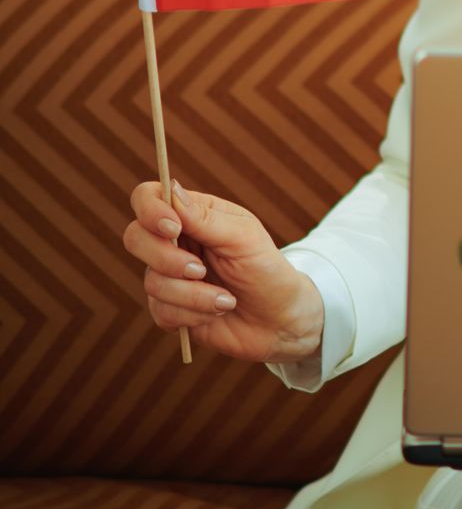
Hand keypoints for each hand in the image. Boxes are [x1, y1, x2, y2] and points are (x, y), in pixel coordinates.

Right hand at [123, 179, 323, 365]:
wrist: (279, 319)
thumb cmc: (267, 270)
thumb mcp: (244, 238)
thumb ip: (205, 218)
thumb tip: (171, 189)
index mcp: (193, 216)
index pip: (148, 197)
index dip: (151, 210)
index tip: (174, 228)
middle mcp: (175, 243)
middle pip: (135, 238)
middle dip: (166, 259)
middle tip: (200, 270)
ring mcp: (168, 276)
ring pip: (151, 281)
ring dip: (193, 294)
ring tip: (226, 299)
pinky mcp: (168, 308)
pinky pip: (160, 311)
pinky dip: (193, 313)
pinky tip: (218, 310)